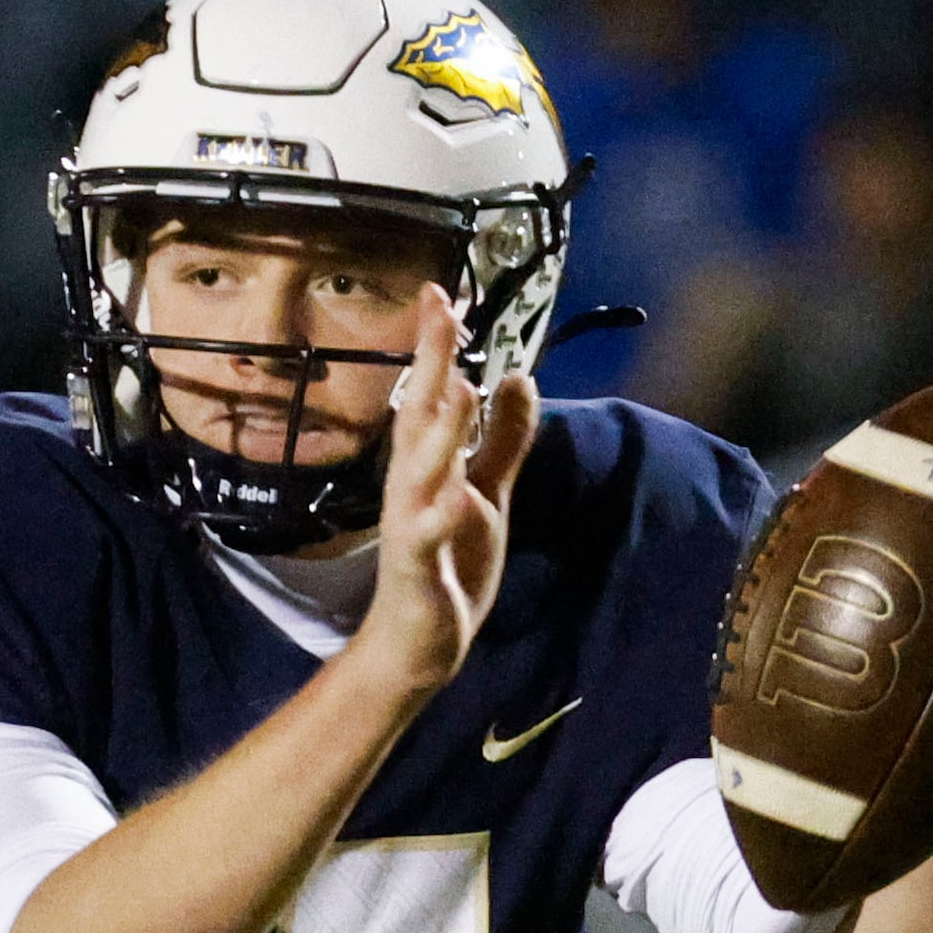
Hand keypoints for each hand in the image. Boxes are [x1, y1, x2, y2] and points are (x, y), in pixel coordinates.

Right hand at [346, 285, 540, 700]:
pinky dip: (440, 517)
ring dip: (441, 433)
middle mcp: (413, 484)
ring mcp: (413, 524)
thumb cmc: (449, 560)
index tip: (441, 293)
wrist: (420, 640)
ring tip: (462, 390)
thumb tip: (519, 376)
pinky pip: (427, 538)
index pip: (434, 393)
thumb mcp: (488, 492)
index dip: (438, 346)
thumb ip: (504, 438)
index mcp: (431, 463)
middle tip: (441, 313)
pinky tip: (458, 495)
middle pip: (421, 416)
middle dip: (433, 366)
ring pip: (422, 472)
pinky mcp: (419, 567)